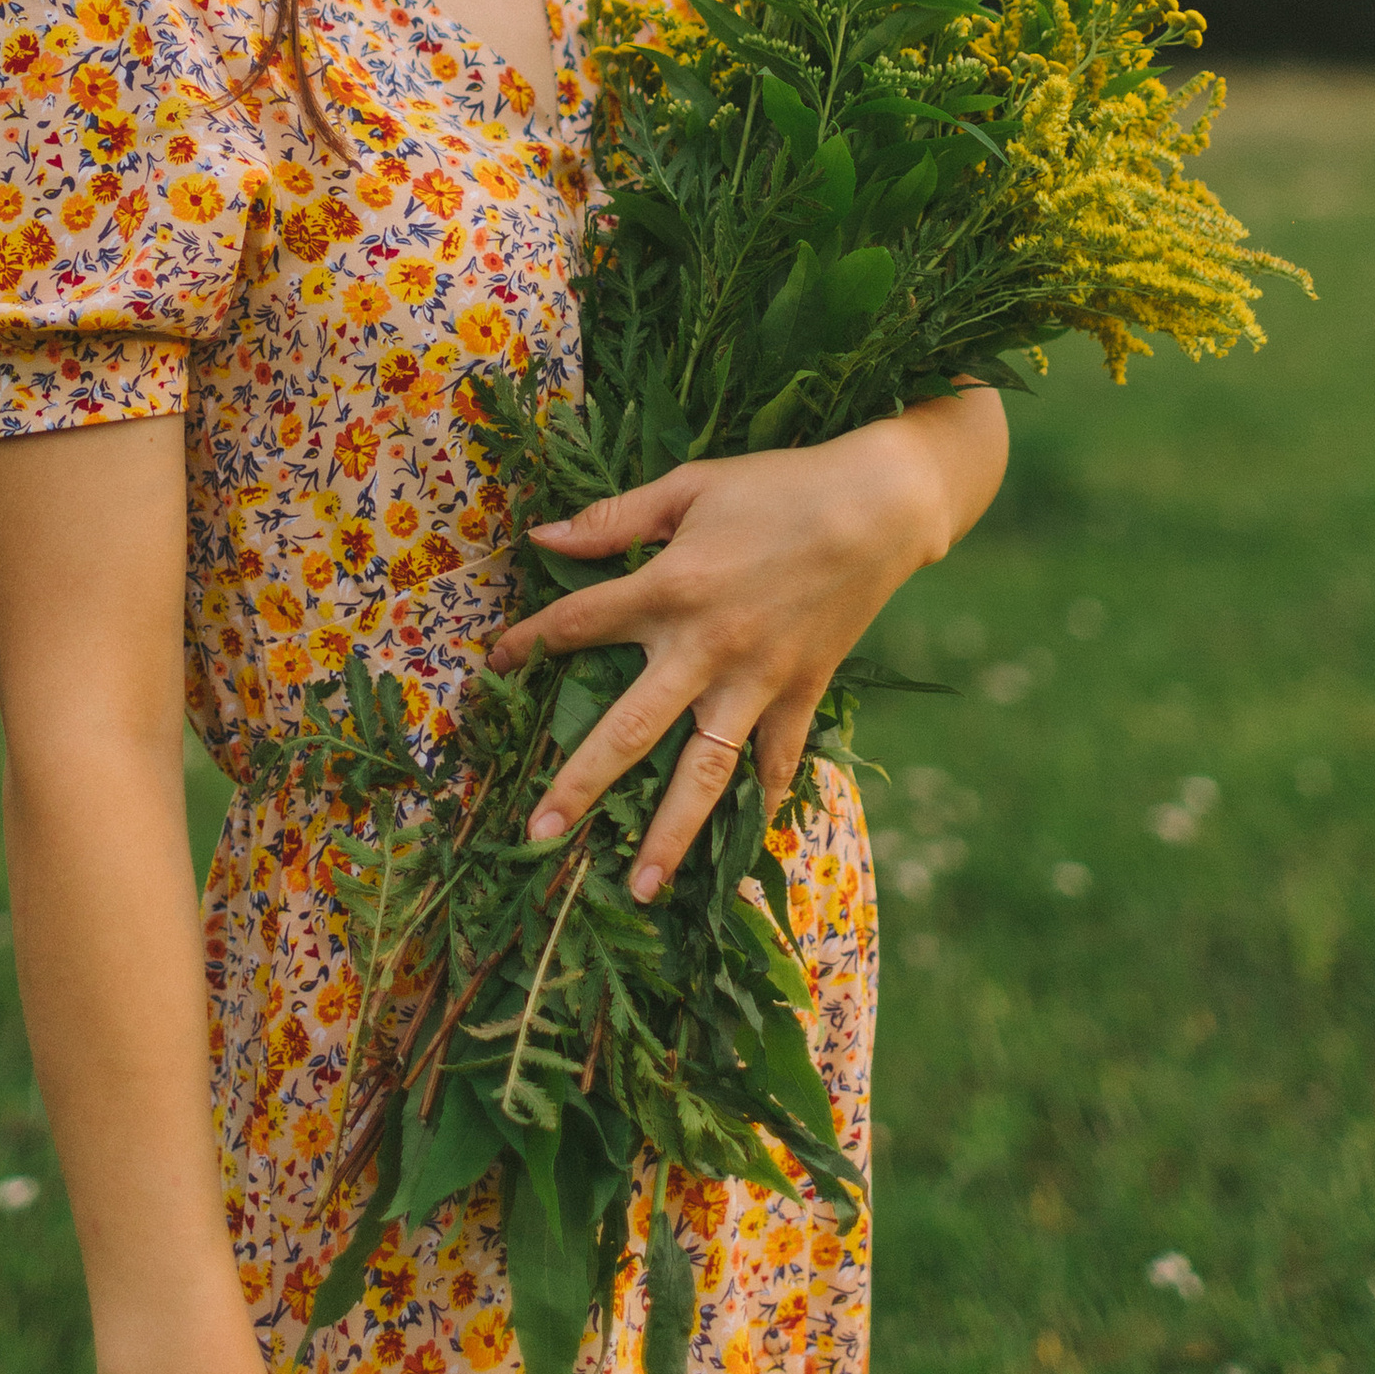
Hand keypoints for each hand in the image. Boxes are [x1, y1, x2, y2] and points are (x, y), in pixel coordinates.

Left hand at [489, 393, 1006, 902]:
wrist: (879, 506)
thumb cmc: (777, 487)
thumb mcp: (688, 487)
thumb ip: (613, 520)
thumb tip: (542, 536)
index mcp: (669, 588)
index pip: (578, 624)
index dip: (530, 643)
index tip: (495, 667)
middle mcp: (706, 648)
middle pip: (629, 730)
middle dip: (580, 786)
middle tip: (539, 837)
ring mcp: (757, 681)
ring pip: (704, 772)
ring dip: (670, 833)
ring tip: (640, 887)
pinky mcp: (803, 694)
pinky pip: (778, 761)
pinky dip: (764, 802)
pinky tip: (742, 845)